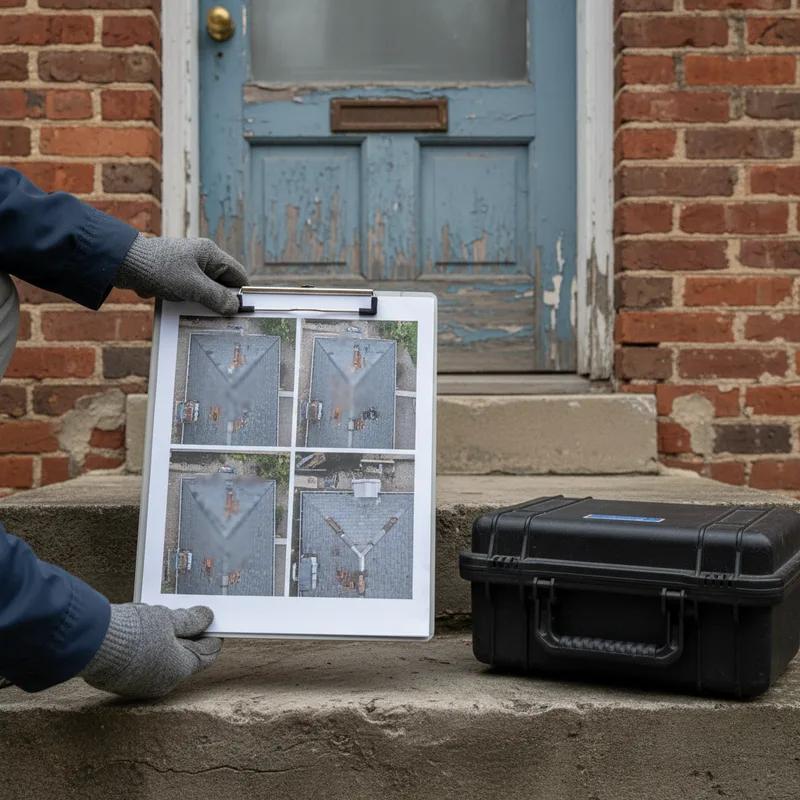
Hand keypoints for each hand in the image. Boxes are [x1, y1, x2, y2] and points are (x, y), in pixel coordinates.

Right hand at [81, 604, 221, 699]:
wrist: (91, 644)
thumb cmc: (134, 632)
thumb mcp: (168, 619)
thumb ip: (190, 621)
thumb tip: (207, 617)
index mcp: (180, 669)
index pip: (207, 653)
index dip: (211, 635)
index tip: (212, 622)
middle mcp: (162, 683)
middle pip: (184, 657)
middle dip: (187, 636)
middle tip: (186, 615)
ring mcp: (140, 685)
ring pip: (162, 659)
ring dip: (165, 641)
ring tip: (162, 618)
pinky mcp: (121, 682)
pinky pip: (143, 663)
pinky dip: (148, 648)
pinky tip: (142, 631)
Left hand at [116, 234, 247, 314]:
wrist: (122, 264)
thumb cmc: (158, 269)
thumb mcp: (193, 286)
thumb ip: (217, 297)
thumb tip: (234, 307)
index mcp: (210, 254)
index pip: (237, 274)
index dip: (241, 292)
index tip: (241, 310)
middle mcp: (201, 258)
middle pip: (222, 283)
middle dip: (221, 300)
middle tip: (221, 316)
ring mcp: (187, 267)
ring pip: (206, 289)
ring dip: (203, 302)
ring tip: (199, 312)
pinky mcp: (174, 276)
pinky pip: (190, 292)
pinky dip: (189, 301)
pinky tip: (183, 309)